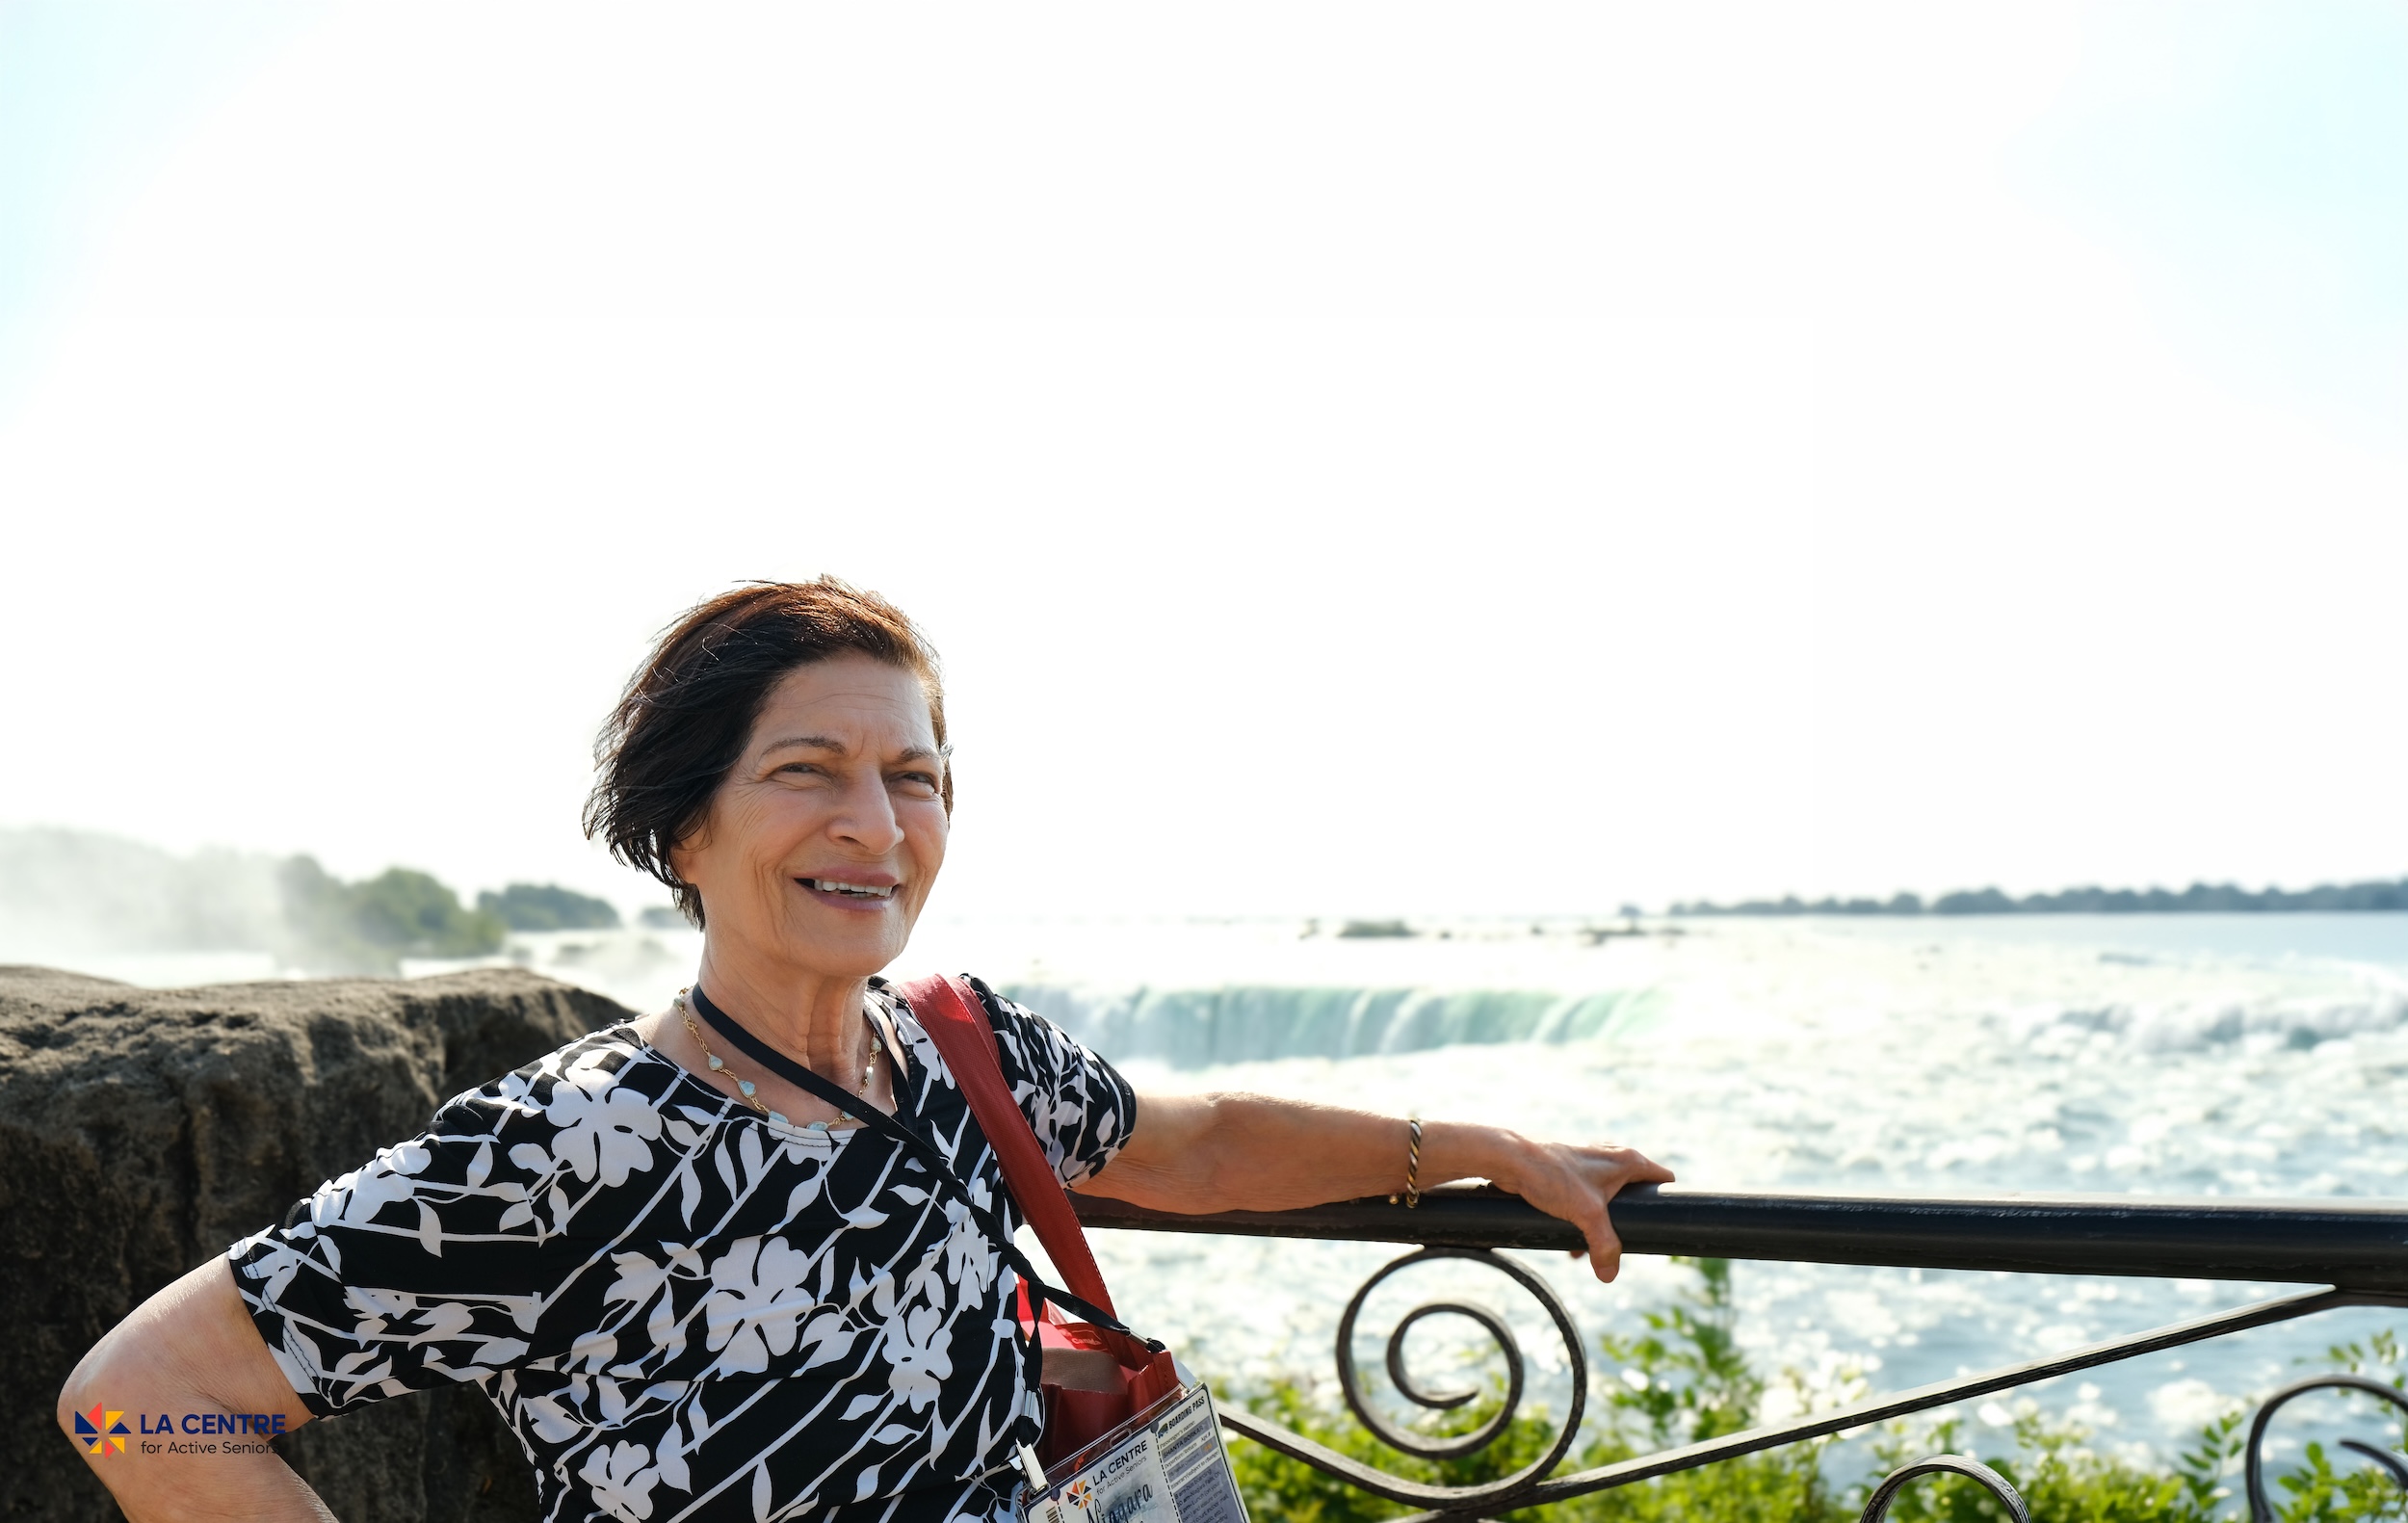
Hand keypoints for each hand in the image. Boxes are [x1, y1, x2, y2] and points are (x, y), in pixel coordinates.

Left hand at [1494, 1139, 1674, 1282]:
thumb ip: (1605, 1245)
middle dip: (1624, 1225)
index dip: (1666, 1201)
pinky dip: (1580, 1221)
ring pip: (1605, 1202)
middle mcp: (1611, 1159)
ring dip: (1598, 1228)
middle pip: (1633, 1196)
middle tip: (1615, 1245)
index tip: (1660, 1225)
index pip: (1662, 1179)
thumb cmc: (1553, 1176)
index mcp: (1627, 1160)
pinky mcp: (1569, 1174)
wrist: (1510, 1160)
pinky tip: (1568, 1241)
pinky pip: (1584, 1203)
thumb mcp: (1587, 1214)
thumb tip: (1610, 1275)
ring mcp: (1589, 1165)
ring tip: (1584, 1251)